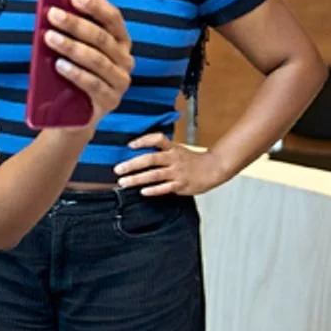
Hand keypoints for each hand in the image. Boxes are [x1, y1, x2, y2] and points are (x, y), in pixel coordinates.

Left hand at [42, 0, 132, 121]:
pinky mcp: (111, 101)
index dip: (94, 5)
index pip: (113, 18)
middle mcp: (125, 59)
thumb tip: (53, 8)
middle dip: (75, 24)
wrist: (72, 116)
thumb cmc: (71, 75)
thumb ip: (70, 32)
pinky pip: (93, 84)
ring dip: (71, 46)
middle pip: (102, 37)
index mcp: (120, 41)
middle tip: (53, 15)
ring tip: (50, 37)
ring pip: (97, 59)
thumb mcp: (71, 50)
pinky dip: (75, 73)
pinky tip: (59, 65)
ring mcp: (120, 81)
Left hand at [114, 134, 229, 196]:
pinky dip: (153, 190)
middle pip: (151, 159)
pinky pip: (165, 188)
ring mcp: (177, 172)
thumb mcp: (177, 151)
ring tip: (123, 182)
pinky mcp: (181, 185)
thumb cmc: (192, 161)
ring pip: (154, 175)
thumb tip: (138, 156)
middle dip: (132, 164)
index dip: (143, 141)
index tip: (130, 145)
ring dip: (137, 179)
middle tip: (117, 169)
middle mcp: (173, 159)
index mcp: (172, 148)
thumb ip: (161, 153)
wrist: (213, 168)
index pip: (157, 139)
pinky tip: (142, 192)